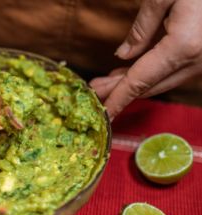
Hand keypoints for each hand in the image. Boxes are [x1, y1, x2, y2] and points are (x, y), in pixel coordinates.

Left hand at [90, 0, 201, 119]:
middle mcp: (196, 60)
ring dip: (133, 84)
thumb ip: (142, 28)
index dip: (118, 99)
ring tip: (106, 83)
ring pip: (162, 81)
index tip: (103, 115)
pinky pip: (173, 71)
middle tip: (94, 91)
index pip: (140, 81)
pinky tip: (130, 72)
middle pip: (149, 85)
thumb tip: (123, 55)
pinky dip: (149, 75)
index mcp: (183, 46)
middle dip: (119, 91)